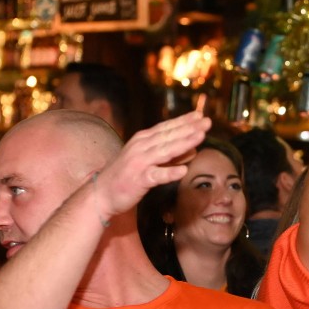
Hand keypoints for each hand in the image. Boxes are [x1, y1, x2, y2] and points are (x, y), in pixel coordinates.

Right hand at [93, 110, 210, 220]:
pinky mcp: (138, 179)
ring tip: (201, 137)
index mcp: (143, 140)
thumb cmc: (126, 177)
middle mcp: (141, 147)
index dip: (184, 121)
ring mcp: (139, 162)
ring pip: (165, 151)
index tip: (200, 115)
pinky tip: (183, 170)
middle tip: (207, 121)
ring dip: (184, 143)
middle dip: (189, 128)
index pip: (167, 128)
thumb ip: (169, 155)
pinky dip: (169, 172)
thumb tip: (192, 149)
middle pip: (169, 136)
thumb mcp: (148, 161)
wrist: (100, 193)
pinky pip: (156, 175)